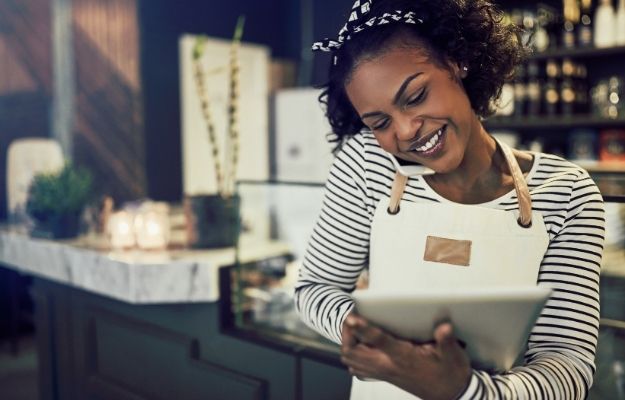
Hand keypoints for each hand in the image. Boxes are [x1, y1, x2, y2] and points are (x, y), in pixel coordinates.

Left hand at [341, 313, 470, 399]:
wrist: (451, 395)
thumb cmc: (450, 374)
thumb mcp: (453, 356)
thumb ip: (446, 341)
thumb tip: (444, 328)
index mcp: (403, 357)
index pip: (378, 340)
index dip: (363, 328)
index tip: (351, 317)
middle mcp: (389, 366)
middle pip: (353, 351)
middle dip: (347, 333)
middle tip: (351, 317)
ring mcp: (384, 372)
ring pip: (351, 360)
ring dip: (347, 343)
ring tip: (352, 328)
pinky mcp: (383, 376)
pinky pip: (357, 367)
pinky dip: (352, 355)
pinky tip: (359, 344)